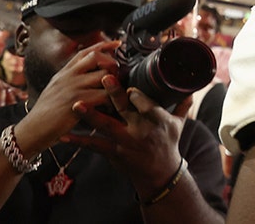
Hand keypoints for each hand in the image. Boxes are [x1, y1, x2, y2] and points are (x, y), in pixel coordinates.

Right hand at [16, 41, 121, 152]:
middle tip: (117, 77)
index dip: (103, 46)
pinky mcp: (78, 102)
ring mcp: (73, 88)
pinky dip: (112, 101)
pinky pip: (104, 95)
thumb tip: (86, 72)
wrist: (31, 131)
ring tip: (115, 94)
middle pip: (97, 57)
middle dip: (112, 64)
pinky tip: (111, 107)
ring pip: (104, 75)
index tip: (117, 43)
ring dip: (114, 84)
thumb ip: (70, 78)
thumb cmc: (45, 114)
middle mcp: (68, 76)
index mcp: (63, 73)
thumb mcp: (55, 89)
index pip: (85, 52)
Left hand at [59, 77, 186, 192]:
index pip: (149, 106)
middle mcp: (140, 130)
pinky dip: (78, 141)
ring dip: (90, 115)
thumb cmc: (168, 145)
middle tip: (103, 79)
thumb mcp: (178, 124)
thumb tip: (190, 88)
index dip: (140, 96)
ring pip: (105, 126)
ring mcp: (124, 142)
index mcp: (158, 121)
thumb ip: (182, 105)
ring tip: (76, 105)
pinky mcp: (112, 152)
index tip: (131, 85)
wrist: (159, 175)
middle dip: (114, 94)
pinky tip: (64, 135)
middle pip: (125, 110)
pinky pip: (93, 146)